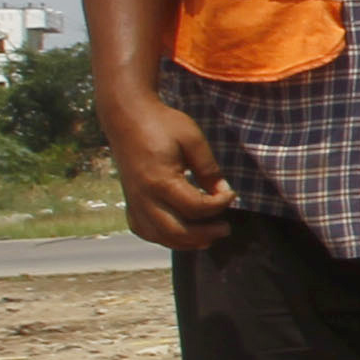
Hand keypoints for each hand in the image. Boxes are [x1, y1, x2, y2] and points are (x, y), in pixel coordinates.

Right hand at [110, 95, 234, 251]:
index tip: (232, 195)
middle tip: (225, 228)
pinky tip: (182, 233)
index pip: (195, 207)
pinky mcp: (130, 203)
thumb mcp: (192, 140)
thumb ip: (209, 169)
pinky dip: (165, 238)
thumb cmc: (162, 124)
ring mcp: (134, 202)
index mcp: (160, 180)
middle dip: (205, 234)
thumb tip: (223, 192)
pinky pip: (146, 231)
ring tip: (209, 236)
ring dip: (187, 242)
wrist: (127, 118)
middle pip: (176, 232)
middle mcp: (144, 197)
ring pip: (160, 237)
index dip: (219, 205)